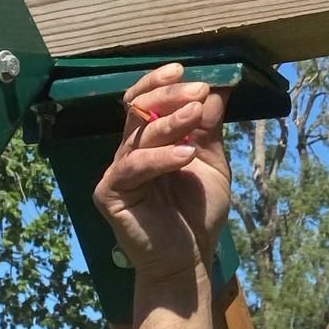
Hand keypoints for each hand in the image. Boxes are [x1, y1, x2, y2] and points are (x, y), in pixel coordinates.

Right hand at [93, 62, 230, 284]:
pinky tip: (188, 154)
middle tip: (198, 89)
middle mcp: (129, 150)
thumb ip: (209, 129)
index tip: (183, 69)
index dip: (158, 83)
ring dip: (170, 120)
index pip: (145, 102)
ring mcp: (117, 171)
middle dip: (168, 95)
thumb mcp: (211, 163)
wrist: (190, 260)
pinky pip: (133, 167)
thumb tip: (217, 90)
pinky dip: (161, 157)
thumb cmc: (197, 213)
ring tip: (197, 113)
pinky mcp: (110, 193)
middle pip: (138, 110)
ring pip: (138, 134)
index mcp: (149, 140)